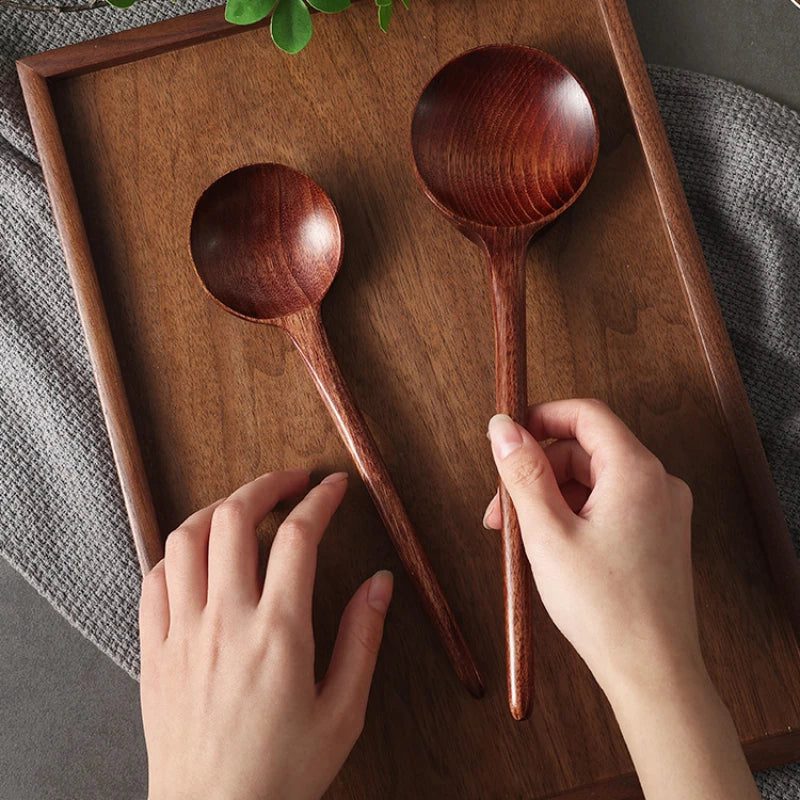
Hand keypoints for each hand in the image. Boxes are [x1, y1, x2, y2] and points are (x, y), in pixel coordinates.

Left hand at [139, 470, 392, 799]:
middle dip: (266, 485)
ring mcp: (182, 633)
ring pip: (187, 537)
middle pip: (234, 519)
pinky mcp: (153, 651)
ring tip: (242, 508)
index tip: (334, 486)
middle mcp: (225, 621)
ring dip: (217, 508)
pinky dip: (178, 551)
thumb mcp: (343, 712)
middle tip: (290, 481)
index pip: (299, 536)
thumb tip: (380, 583)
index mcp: (278, 632)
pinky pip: (154, 578)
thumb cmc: (282, 774)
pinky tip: (198, 556)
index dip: (320, 500)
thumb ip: (363, 639)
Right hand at [484, 400, 759, 799]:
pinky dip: (574, 514)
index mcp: (635, 472)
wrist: (652, 671)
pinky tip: (548, 545)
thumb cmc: (604, 607)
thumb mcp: (547, 533)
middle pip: (585, 450)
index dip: (542, 417)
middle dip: (537, 471)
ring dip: (551, 496)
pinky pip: (609, 504)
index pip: (586, 414)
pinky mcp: (658, 535)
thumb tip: (503, 426)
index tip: (508, 436)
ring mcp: (662, 510)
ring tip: (518, 535)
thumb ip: (522, 473)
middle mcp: (657, 483)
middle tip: (501, 509)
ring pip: (594, 480)